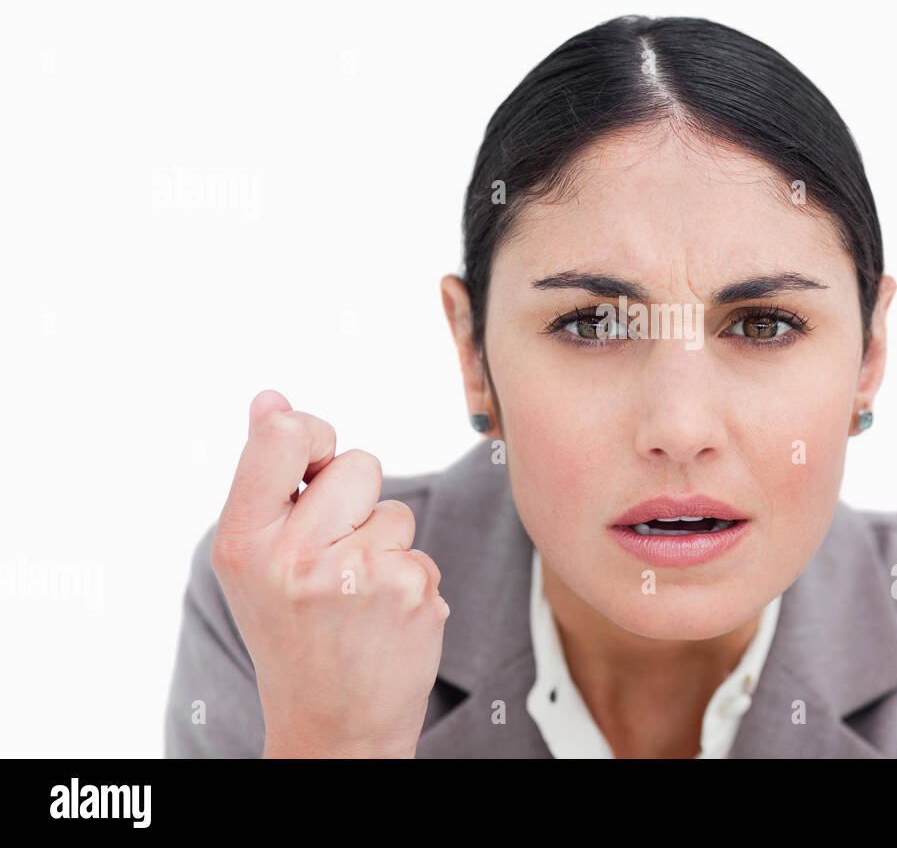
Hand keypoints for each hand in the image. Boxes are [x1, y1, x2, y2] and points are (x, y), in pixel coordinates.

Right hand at [210, 390, 450, 757]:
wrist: (332, 726)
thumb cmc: (290, 629)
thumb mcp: (254, 558)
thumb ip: (265, 477)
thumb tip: (271, 398)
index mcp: (244, 540)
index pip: (285, 434)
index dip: (312, 434)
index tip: (314, 464)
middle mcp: (296, 557)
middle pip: (359, 462)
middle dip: (353, 498)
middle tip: (332, 554)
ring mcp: (359, 575)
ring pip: (396, 510)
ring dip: (383, 543)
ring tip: (354, 595)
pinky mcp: (412, 592)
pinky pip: (422, 551)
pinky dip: (409, 579)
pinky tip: (383, 618)